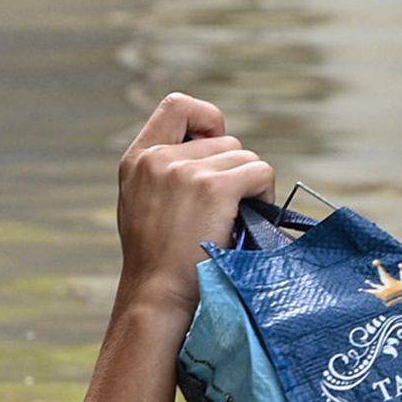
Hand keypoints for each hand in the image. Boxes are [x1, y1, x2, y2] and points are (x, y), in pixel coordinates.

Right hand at [113, 92, 274, 320]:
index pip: (177, 106)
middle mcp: (158, 158)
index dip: (207, 119)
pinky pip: (260, 172)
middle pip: (226, 140)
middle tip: (230, 208)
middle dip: (236, 170)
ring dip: (251, 186)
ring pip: (246, 157)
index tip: (216, 144)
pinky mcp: (214, 188)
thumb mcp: (145, 203)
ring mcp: (186, 171)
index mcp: (138, 159)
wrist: (159, 295)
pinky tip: (249, 220)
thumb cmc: (159, 261)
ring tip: (234, 220)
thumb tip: (212, 149)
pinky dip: (264, 194)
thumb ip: (167, 172)